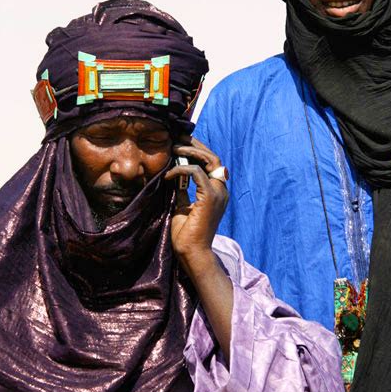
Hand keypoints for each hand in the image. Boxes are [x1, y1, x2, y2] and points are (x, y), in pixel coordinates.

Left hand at [164, 137, 227, 274]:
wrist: (192, 253)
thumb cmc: (187, 234)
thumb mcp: (182, 206)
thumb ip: (182, 190)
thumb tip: (173, 176)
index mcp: (216, 192)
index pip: (211, 163)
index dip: (198, 149)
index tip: (181, 143)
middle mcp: (221, 190)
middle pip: (213, 157)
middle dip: (195, 144)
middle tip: (178, 138)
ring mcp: (218, 193)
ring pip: (209, 160)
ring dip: (190, 151)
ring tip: (174, 148)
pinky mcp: (209, 197)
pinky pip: (197, 172)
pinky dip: (182, 169)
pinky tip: (169, 174)